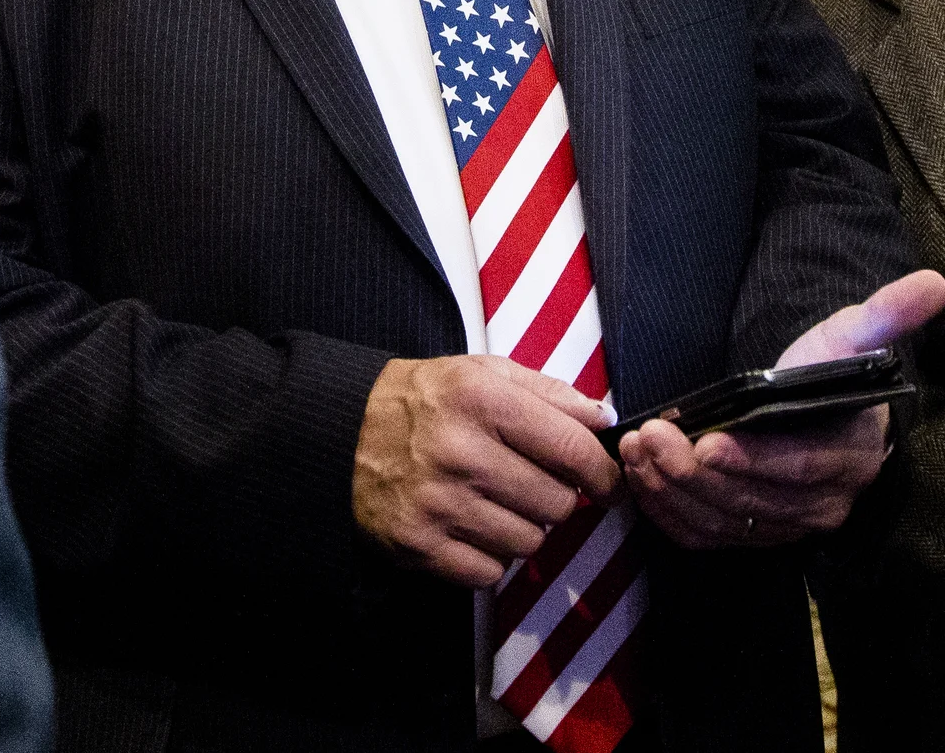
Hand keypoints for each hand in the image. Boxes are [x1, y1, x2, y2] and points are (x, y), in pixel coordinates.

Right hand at [352, 353, 620, 588]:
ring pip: (529, 542)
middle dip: (553, 497)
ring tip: (491, 502)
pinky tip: (467, 525)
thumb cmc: (420, 402)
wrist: (339, 432)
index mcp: (480, 400)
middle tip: (527, 483)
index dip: (603, 474)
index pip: (573, 451)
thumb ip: (547, 391)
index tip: (606, 483)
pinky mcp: (419, 544)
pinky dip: (488, 556)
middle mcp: (460, 451)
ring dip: (521, 527)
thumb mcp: (479, 373)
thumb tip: (604, 420)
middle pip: (558, 504)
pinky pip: (491, 571)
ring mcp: (438, 502)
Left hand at [621, 269, 944, 550]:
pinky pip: (705, 536)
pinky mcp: (752, 535)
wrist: (814, 412)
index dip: (752, 458)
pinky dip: (668, 511)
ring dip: (672, 488)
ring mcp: (785, 526)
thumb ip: (886, 314)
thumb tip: (934, 282)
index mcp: (850, 458)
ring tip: (636, 448)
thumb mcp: (851, 337)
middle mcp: (823, 505)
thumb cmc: (825, 373)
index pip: (799, 466)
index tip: (706, 440)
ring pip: (723, 520)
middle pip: (752, 499)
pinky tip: (641, 477)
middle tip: (651, 435)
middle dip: (694, 470)